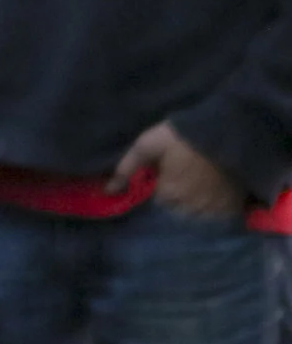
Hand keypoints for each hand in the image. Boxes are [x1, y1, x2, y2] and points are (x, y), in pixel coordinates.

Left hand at [114, 121, 245, 221]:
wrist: (226, 130)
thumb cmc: (182, 136)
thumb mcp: (148, 145)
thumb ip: (127, 168)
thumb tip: (108, 190)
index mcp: (169, 194)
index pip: (160, 199)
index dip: (163, 184)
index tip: (170, 170)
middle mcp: (191, 207)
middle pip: (180, 207)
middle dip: (180, 195)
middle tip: (187, 173)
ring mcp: (215, 208)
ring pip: (200, 212)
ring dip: (199, 201)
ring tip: (203, 181)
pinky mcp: (235, 205)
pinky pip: (222, 213)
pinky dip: (218, 205)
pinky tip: (218, 188)